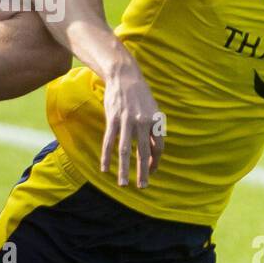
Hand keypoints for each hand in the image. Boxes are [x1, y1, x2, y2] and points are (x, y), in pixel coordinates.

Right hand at [100, 62, 163, 188]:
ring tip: (123, 184)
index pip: (158, 147)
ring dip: (125, 169)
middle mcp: (143, 122)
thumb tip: (154, 151)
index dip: (155, 161)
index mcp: (156, 120)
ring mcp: (127, 120)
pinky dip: (106, 156)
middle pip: (144, 152)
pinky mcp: (113, 118)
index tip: (152, 171)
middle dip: (143, 171)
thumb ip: (154, 129)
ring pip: (125, 150)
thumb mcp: (153, 110)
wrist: (125, 76)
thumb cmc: (140, 96)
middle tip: (143, 186)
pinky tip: (105, 168)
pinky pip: (109, 141)